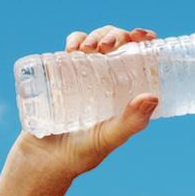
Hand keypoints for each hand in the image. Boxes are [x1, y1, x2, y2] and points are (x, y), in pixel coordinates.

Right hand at [11, 26, 161, 177]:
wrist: (41, 160)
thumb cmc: (80, 155)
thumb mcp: (108, 138)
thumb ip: (130, 122)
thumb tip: (153, 96)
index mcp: (128, 94)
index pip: (144, 60)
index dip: (146, 41)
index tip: (142, 35)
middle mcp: (110, 82)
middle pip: (121, 45)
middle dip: (117, 35)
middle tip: (108, 46)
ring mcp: (87, 75)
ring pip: (98, 42)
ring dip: (97, 35)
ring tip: (88, 48)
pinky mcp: (64, 74)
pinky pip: (73, 47)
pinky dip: (75, 39)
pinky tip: (73, 47)